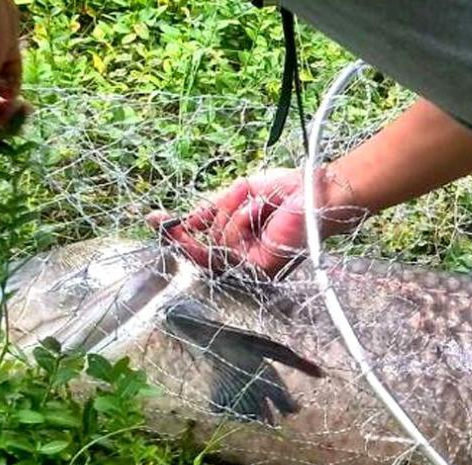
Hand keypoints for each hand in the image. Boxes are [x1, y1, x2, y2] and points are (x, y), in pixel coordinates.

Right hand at [148, 167, 362, 276]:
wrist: (318, 192)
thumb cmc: (289, 190)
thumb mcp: (241, 194)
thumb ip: (213, 209)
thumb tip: (186, 221)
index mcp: (242, 244)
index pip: (202, 247)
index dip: (176, 235)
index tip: (153, 219)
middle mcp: (246, 260)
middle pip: (202, 254)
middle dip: (184, 238)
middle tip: (165, 222)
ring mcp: (253, 266)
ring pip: (215, 246)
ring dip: (228, 215)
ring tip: (253, 201)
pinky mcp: (261, 267)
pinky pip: (231, 245)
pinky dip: (240, 220)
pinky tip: (258, 209)